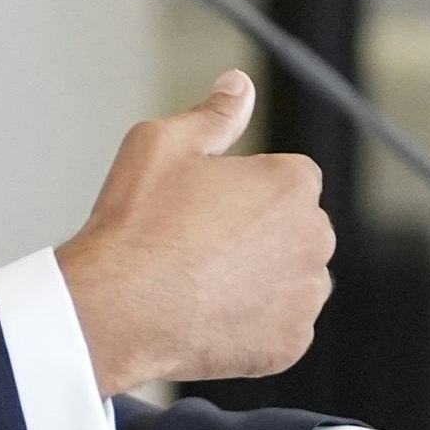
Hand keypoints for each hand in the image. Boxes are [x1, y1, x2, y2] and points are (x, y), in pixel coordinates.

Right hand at [56, 71, 334, 396]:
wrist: (114, 308)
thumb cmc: (135, 224)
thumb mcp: (163, 144)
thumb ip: (214, 114)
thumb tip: (239, 85)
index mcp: (293, 184)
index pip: (287, 179)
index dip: (241, 191)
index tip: (201, 207)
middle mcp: (315, 238)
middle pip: (295, 229)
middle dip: (258, 234)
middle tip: (195, 245)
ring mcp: (304, 297)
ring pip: (291, 278)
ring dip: (261, 278)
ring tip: (200, 282)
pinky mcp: (290, 344)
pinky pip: (280, 327)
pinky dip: (253, 324)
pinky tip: (206, 314)